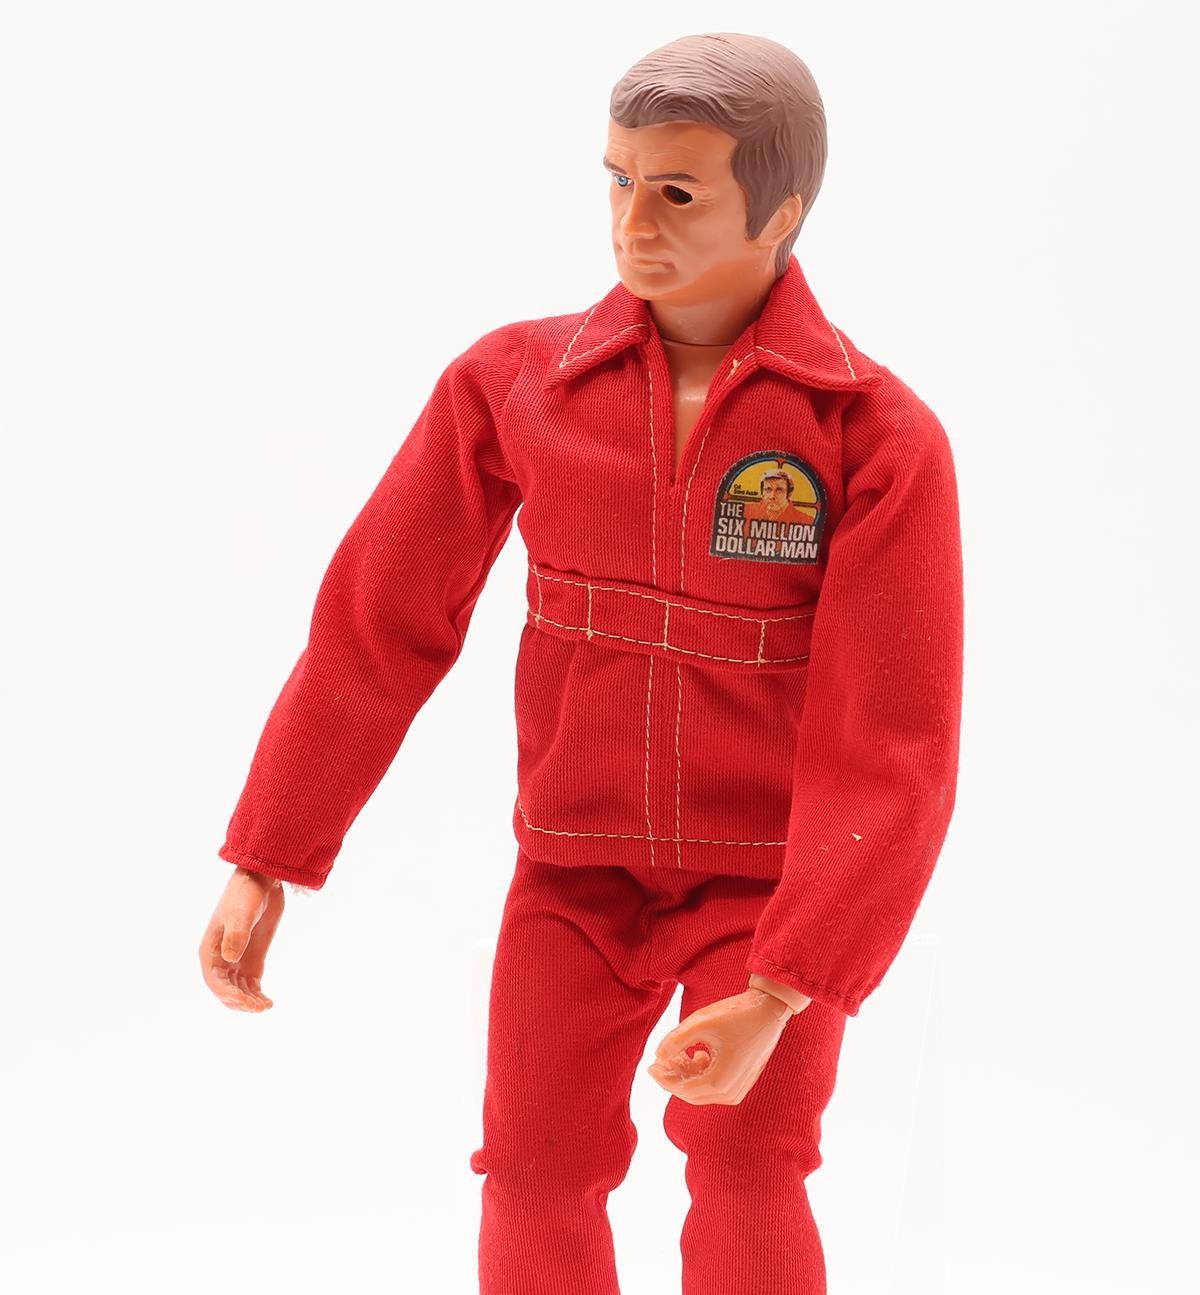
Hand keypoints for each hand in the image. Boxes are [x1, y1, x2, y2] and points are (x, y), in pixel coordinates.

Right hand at [198, 866, 284, 1011]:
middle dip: (239, 1002)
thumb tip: (230, 959)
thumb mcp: (241, 913)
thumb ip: (236, 934)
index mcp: (209, 950)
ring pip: (238, 991)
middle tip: (259, 1007)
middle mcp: (220, 959)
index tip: (244, 1001)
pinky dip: (257, 995)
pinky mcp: (252, 960)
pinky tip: (268, 1002)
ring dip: (249, 1002)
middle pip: (225, 990)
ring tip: (265, 1006)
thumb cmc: (246, 894)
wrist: (263, 880)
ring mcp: (236, 961)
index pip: (213, 980)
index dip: (226, 994)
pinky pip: (251, 985)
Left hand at [647, 987, 794, 1105]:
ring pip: (702, 1090)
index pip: (682, 1089)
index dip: (663, 1078)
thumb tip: (658, 1055)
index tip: (650, 1065)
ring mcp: (738, 1090)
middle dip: (673, 1078)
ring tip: (678, 1052)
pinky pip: (714, 1085)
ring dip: (687, 1074)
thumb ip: (675, 1040)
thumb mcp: (700, 1022)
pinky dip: (701, 1073)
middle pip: (691, 1093)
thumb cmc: (735, 1014)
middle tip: (659, 1061)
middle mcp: (730, 1093)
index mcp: (719, 1082)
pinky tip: (697, 1054)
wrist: (769, 1009)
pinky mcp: (742, 1082)